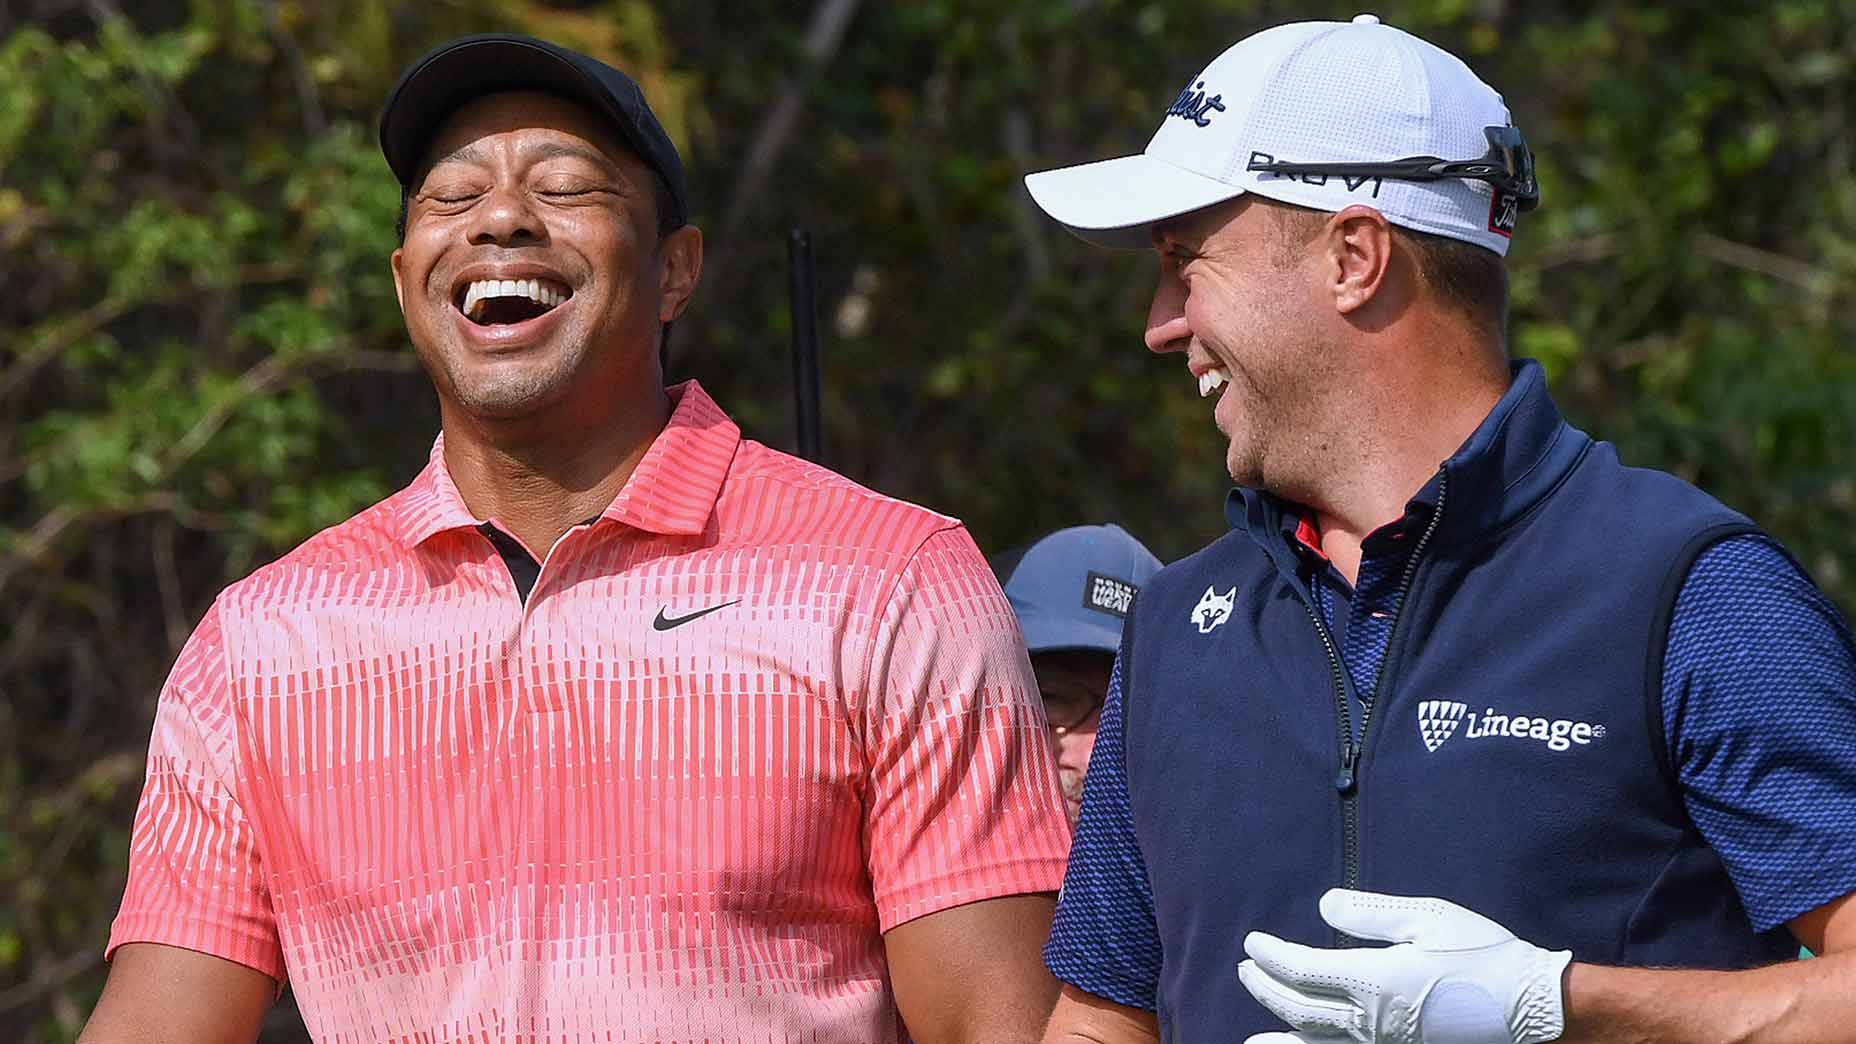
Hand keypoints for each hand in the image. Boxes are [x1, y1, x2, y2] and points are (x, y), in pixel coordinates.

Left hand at [1238, 889, 1571, 1043]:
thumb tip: (1322, 907)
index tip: (1253, 943)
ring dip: (1279, 1033)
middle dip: (1265, 988)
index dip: (1270, 956)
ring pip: (1314, 1042)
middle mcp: (1370, 1021)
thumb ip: (1369, 914)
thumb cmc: (1482, 955)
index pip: (1301, 970)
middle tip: (1247, 970)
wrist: (1532, 1008)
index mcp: (1373, 980)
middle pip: (1298, 1008)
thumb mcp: (1427, 918)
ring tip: (1252, 1031)